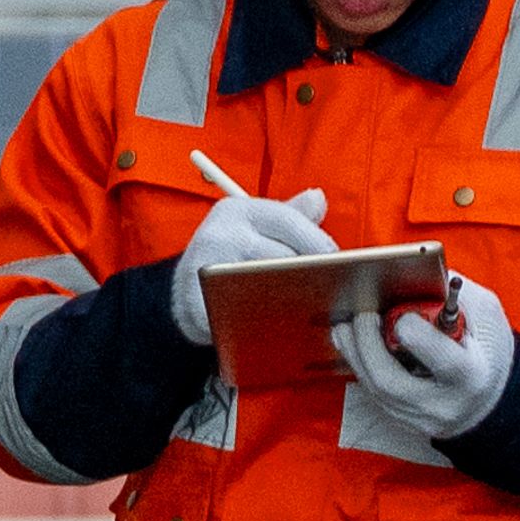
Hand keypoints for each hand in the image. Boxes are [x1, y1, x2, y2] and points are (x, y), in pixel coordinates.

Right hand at [166, 180, 334, 344]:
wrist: (182, 293)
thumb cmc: (228, 257)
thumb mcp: (254, 227)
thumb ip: (290, 216)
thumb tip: (319, 199)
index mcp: (237, 210)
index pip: (287, 219)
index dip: (317, 240)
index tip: (337, 258)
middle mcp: (221, 233)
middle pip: (281, 253)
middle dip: (309, 271)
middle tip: (328, 286)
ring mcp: (208, 267)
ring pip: (266, 282)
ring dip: (291, 295)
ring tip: (309, 303)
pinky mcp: (199, 301)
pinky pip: (243, 311)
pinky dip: (265, 317)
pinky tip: (280, 321)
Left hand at [349, 274, 517, 448]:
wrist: (490, 401)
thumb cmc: (489, 353)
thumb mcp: (485, 318)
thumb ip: (454, 295)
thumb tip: (416, 273)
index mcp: (471, 378)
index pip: (441, 360)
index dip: (417, 334)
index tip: (404, 314)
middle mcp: (442, 405)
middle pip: (390, 381)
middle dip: (367, 343)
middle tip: (360, 313)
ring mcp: (418, 418)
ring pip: (374, 389)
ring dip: (355, 352)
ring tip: (345, 323)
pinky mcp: (401, 419)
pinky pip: (371, 392)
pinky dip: (360, 363)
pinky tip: (351, 340)